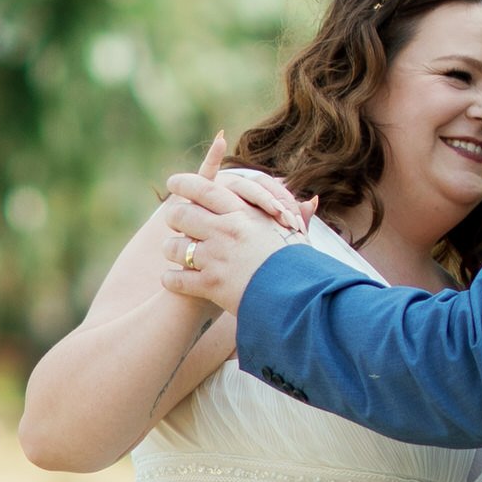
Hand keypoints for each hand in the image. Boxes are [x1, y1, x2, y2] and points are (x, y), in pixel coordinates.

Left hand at [161, 134, 311, 313]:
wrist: (302, 298)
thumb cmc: (302, 265)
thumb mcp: (297, 235)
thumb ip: (295, 216)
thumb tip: (310, 201)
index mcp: (244, 213)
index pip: (204, 189)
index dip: (184, 184)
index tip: (173, 183)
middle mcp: (226, 231)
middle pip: (183, 214)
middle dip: (174, 217)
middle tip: (172, 220)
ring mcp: (216, 257)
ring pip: (176, 247)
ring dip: (172, 250)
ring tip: (173, 253)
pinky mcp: (211, 285)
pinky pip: (177, 279)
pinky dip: (171, 280)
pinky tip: (171, 280)